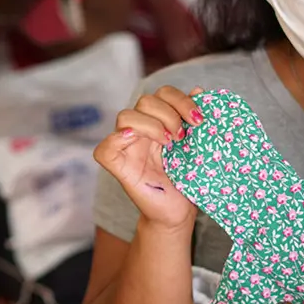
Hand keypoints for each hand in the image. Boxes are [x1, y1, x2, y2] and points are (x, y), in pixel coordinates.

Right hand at [93, 85, 204, 231]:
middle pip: (145, 100)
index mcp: (160, 123)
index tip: (199, 120)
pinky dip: (116, 140)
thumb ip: (194, 121)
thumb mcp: (197, 148)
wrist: (179, 213)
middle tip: (183, 136)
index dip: (180, 100)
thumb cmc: (187, 182)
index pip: (162, 94)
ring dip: (151, 125)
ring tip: (170, 143)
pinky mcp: (118, 167)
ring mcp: (127, 148)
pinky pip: (104, 148)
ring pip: (125, 116)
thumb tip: (198, 90)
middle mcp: (141, 132)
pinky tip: (135, 142)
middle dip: (169, 113)